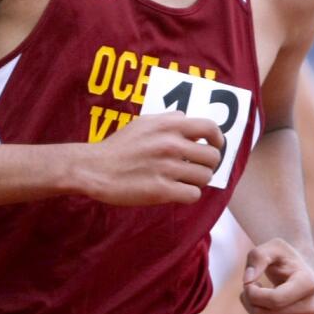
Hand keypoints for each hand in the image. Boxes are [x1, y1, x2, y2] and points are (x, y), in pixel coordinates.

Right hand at [79, 112, 223, 205]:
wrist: (95, 169)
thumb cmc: (117, 147)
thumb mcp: (142, 123)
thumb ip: (167, 119)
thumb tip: (186, 118)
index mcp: (168, 126)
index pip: (210, 128)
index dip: (218, 139)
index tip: (215, 146)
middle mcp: (171, 145)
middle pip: (212, 157)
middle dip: (207, 164)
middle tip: (195, 168)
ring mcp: (167, 168)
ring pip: (204, 177)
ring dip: (197, 181)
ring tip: (182, 180)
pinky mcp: (162, 190)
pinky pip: (193, 195)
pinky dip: (187, 195)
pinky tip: (176, 192)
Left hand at [239, 238, 313, 313]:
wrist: (301, 274)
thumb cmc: (284, 259)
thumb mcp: (271, 248)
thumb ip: (257, 257)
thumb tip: (247, 281)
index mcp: (308, 284)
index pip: (274, 300)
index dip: (252, 292)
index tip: (250, 282)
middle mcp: (312, 307)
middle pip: (264, 313)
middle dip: (248, 299)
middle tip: (251, 287)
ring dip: (251, 310)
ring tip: (258, 296)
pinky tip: (263, 310)